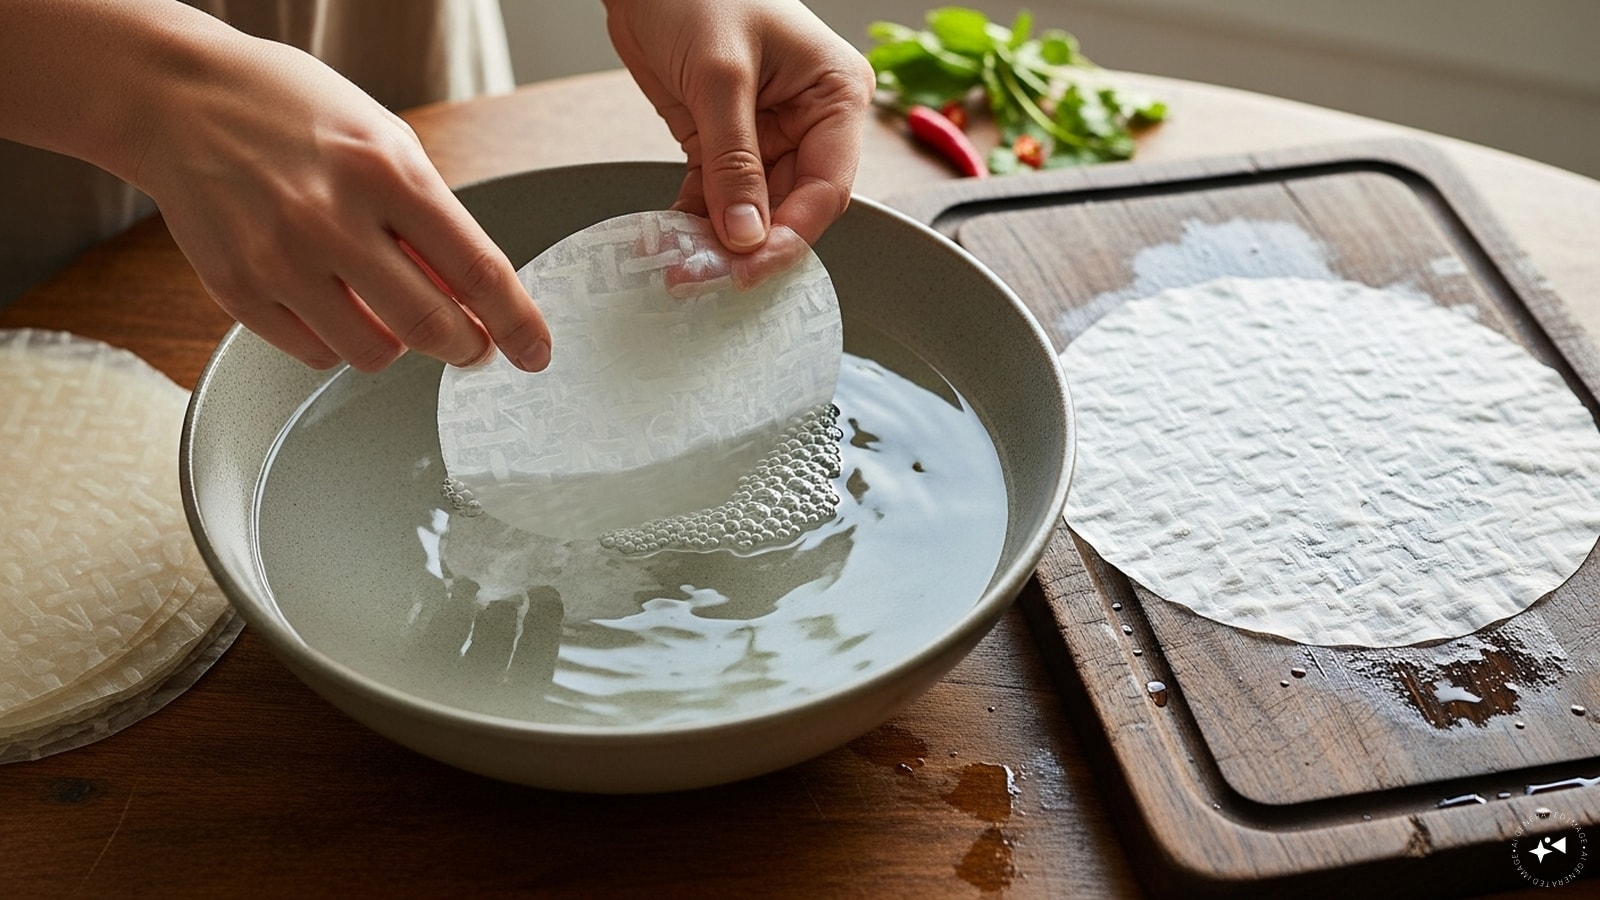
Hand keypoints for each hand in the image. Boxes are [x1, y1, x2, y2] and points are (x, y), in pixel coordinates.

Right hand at [124, 29, 551, 372]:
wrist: (179, 99)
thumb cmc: (294, 114)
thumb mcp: (384, 142)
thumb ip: (431, 220)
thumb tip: (473, 300)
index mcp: (386, 170)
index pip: (477, 268)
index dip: (516, 321)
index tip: (534, 351)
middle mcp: (332, 217)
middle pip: (431, 325)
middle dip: (466, 347)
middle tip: (472, 345)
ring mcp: (280, 258)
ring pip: (374, 353)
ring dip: (398, 344)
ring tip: (387, 309)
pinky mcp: (238, 289)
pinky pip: (315, 354)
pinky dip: (337, 341)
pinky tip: (330, 301)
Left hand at [603, 0, 873, 267]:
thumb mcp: (720, 76)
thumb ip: (732, 161)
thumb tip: (745, 236)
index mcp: (835, 95)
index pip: (826, 188)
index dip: (790, 236)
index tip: (748, 269)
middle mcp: (809, 120)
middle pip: (790, 207)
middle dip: (748, 247)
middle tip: (705, 278)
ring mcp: (766, 134)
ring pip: (752, 210)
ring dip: (717, 242)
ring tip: (682, 268)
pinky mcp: (723, 141)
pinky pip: (716, 195)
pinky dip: (693, 221)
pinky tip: (670, 244)